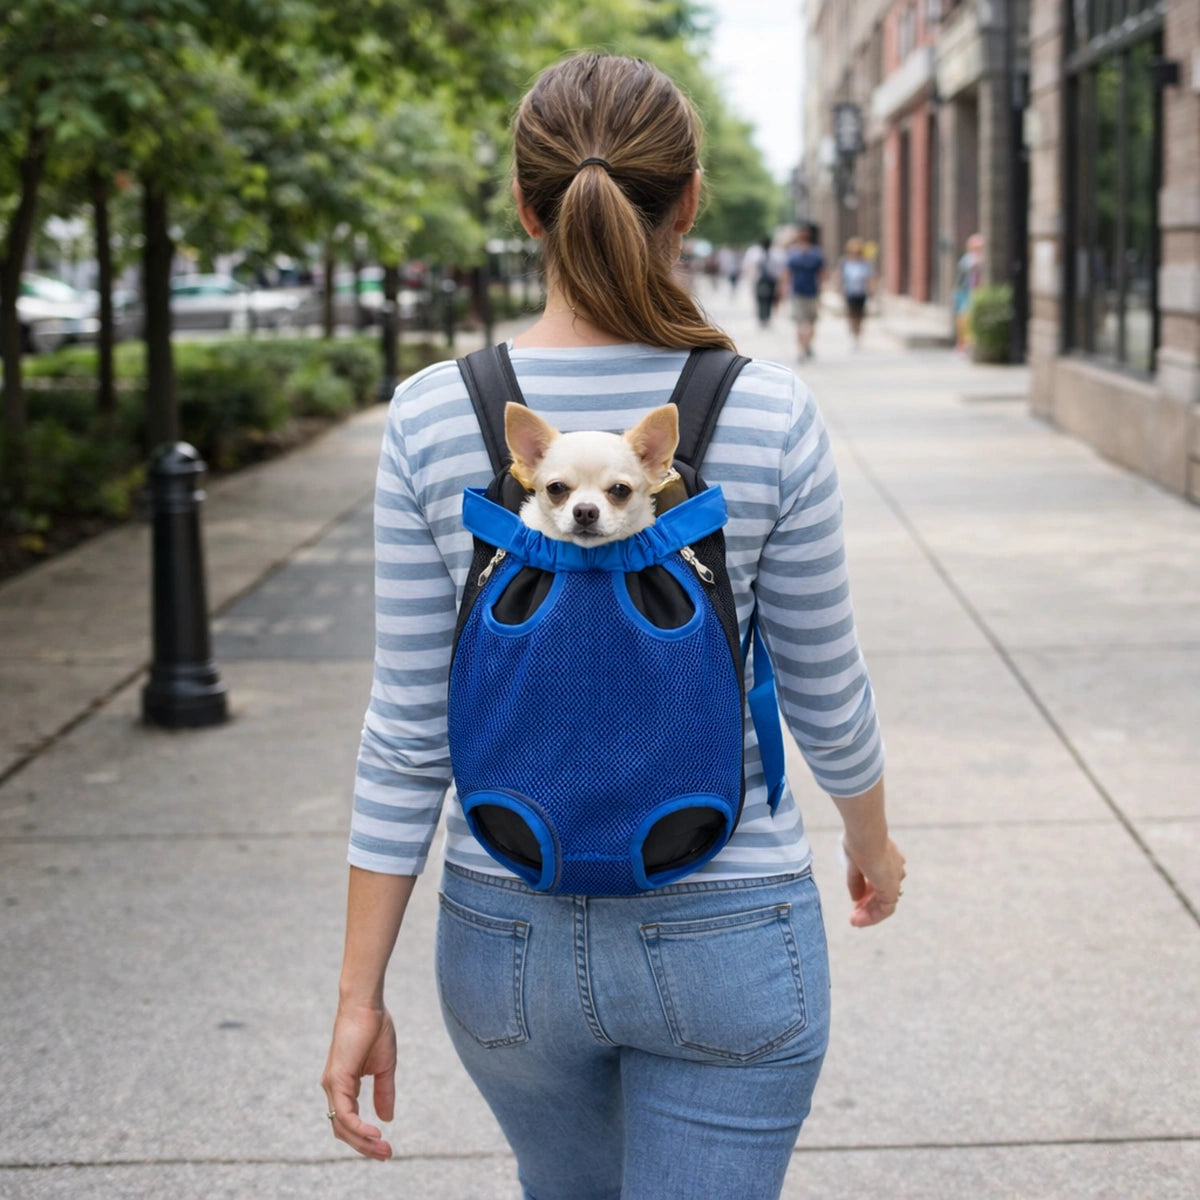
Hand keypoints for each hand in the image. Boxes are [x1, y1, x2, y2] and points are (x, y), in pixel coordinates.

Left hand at [321, 1002, 396, 1159]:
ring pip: (342, 1126)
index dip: (365, 1138)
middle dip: (364, 1147)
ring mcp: (332, 1085)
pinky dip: (358, 1127)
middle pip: (343, 1130)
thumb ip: (383, 1092)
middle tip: (387, 1156)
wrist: (367, 1004)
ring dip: (363, 1142)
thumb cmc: (374, 1028)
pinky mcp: (336, 1079)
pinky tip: (375, 1133)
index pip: (349, 1121)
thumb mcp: (384, 1067)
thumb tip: (386, 1119)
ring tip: (383, 1149)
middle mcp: (333, 1088)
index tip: (385, 1148)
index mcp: (343, 1085)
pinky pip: (344, 1113)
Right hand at [842, 837, 905, 927]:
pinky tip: (858, 920)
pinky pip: (884, 910)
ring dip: (868, 914)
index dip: (868, 892)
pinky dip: (871, 917)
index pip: (880, 880)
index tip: (856, 900)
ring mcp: (894, 881)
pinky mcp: (891, 890)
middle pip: (881, 893)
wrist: (866, 837)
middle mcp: (894, 871)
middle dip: (867, 905)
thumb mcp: (853, 864)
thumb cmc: (858, 843)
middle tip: (854, 915)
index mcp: (888, 860)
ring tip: (854, 921)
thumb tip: (856, 898)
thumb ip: (856, 882)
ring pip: (883, 904)